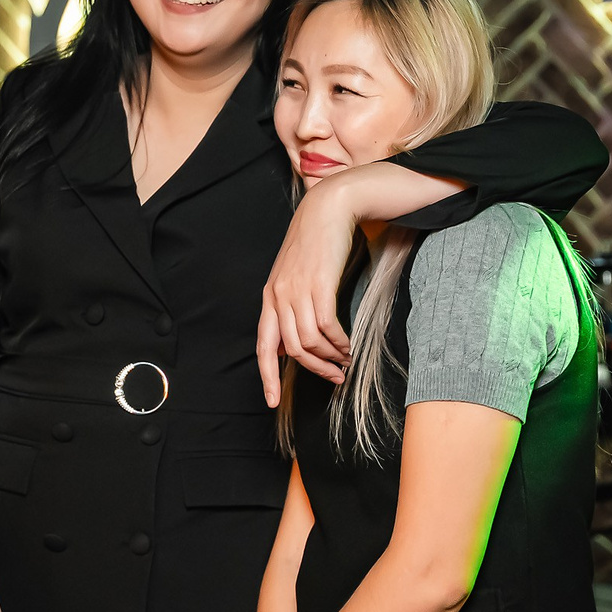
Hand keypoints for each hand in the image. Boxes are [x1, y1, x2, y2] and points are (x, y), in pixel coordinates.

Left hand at [258, 178, 356, 404]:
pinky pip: (327, 327)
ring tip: (346, 361)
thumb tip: (291, 341)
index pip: (263, 347)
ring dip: (330, 358)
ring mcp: (297, 291)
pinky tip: (349, 345)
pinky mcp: (319, 285)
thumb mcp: (293, 276)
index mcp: (270, 297)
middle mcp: (279, 297)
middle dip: (314, 370)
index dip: (267, 377)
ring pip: (310, 342)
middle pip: (292, 350)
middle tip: (335, 378)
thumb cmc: (315, 243)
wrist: (327, 209)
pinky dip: (339, 342)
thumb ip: (289, 305)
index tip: (272, 401)